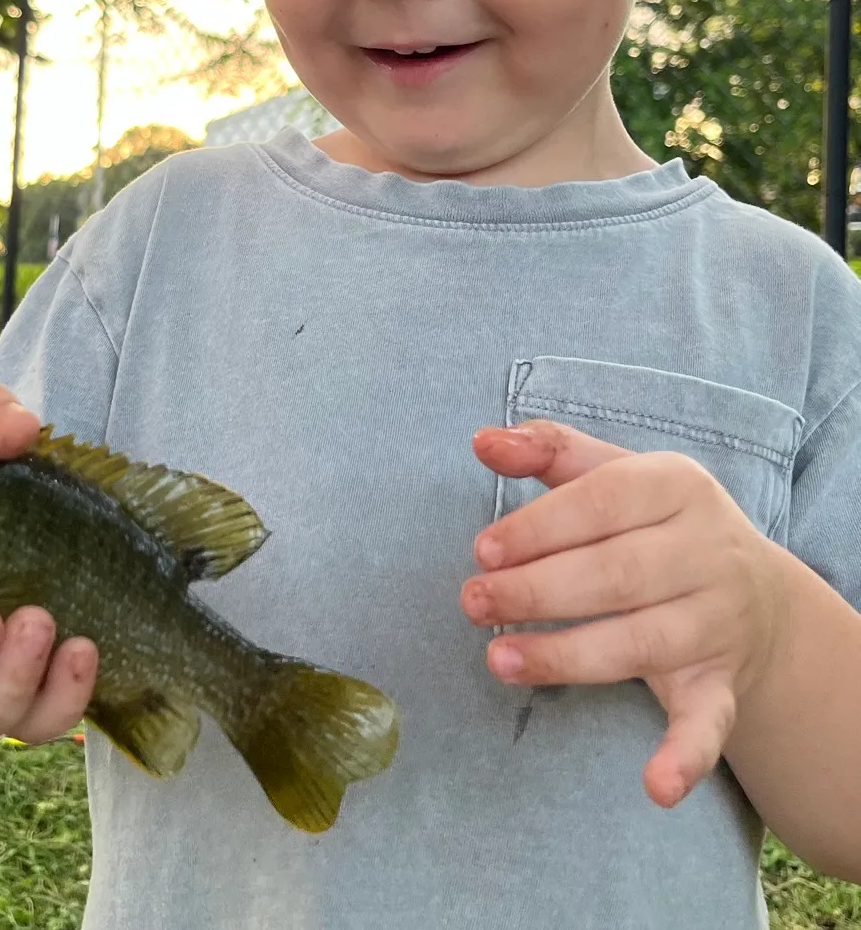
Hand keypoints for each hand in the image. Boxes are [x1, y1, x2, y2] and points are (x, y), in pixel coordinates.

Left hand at [462, 419, 788, 807]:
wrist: (756, 591)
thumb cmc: (653, 520)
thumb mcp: (612, 471)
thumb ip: (546, 450)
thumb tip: (483, 440)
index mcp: (678, 486)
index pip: (603, 502)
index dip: (540, 527)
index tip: (482, 548)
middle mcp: (707, 552)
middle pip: (615, 574)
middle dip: (537, 590)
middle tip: (472, 600)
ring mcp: (717, 622)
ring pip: (640, 643)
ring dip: (566, 658)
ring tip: (497, 659)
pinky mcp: (722, 684)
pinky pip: (709, 723)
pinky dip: (684, 756)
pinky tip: (654, 787)